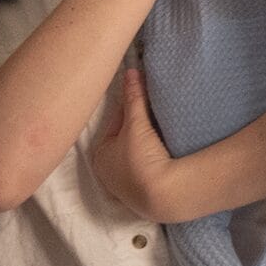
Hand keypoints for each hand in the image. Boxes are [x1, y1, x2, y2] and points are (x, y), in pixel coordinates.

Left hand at [92, 69, 176, 221]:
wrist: (165, 194)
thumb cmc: (141, 160)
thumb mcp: (136, 124)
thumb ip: (133, 97)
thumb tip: (130, 71)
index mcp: (99, 156)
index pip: (115, 123)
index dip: (131, 107)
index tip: (143, 93)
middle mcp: (109, 172)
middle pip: (126, 138)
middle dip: (139, 124)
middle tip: (154, 108)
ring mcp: (127, 184)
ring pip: (138, 152)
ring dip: (148, 140)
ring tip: (162, 125)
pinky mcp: (146, 191)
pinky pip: (149, 165)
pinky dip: (155, 155)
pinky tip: (166, 147)